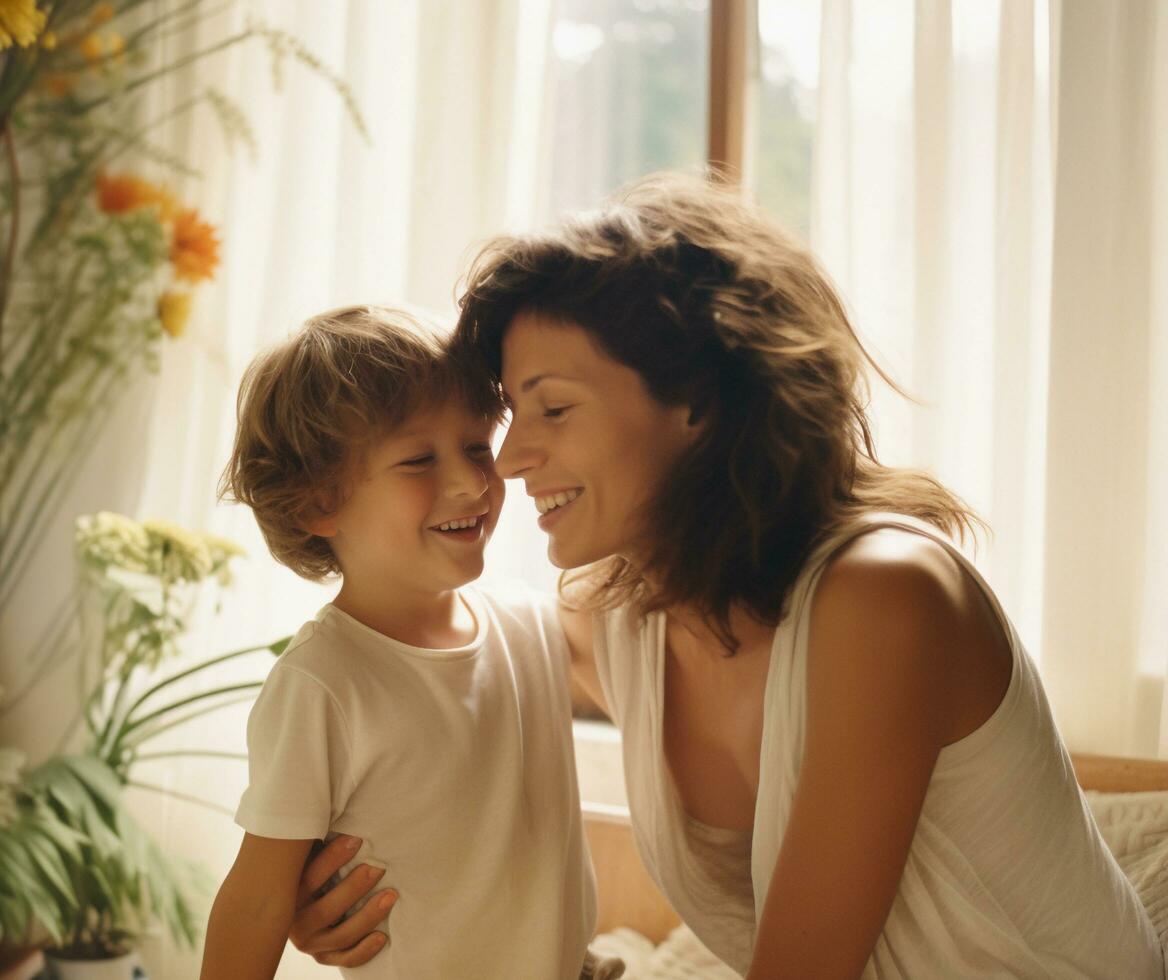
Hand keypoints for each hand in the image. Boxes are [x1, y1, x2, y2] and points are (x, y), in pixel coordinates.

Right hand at [288, 835, 396, 967]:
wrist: (299, 907)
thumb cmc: (313, 867)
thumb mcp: (308, 854)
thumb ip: (315, 839)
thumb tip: (336, 803)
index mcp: (288, 893)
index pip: (309, 877)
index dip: (333, 858)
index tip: (357, 839)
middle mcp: (295, 922)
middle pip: (325, 910)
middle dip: (354, 888)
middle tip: (378, 869)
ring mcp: (310, 943)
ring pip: (340, 936)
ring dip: (368, 916)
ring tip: (390, 896)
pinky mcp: (324, 956)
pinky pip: (346, 959)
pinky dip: (364, 950)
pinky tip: (382, 936)